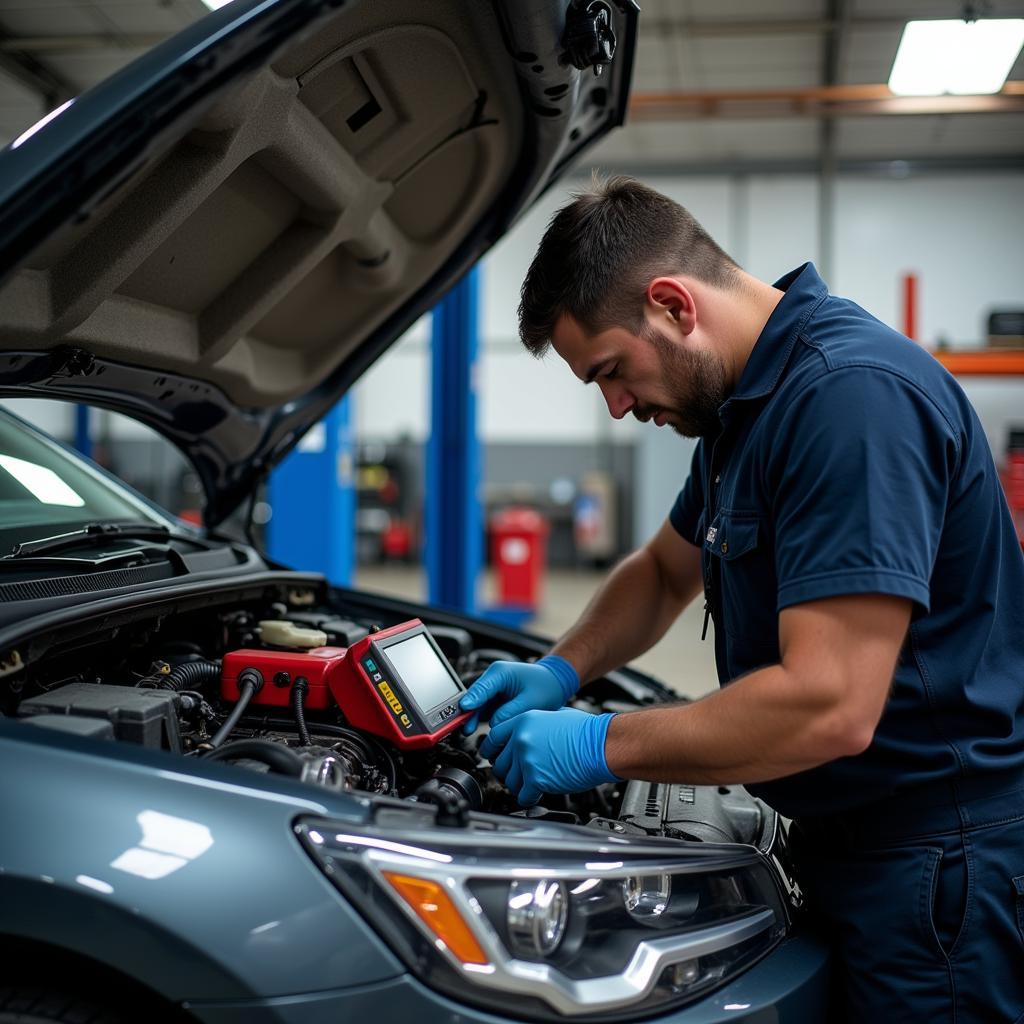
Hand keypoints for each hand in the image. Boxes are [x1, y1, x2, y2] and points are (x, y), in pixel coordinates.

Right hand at [458, 655, 578, 733]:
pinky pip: (482, 709)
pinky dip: (478, 719)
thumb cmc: (545, 687)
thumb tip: (494, 725)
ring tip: (467, 731)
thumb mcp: (530, 701)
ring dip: (472, 717)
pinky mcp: (493, 698)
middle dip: (468, 712)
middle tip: (464, 728)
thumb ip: (510, 712)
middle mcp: (492, 679)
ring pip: (476, 704)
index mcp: (500, 672)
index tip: (464, 710)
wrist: (553, 683)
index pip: (482, 687)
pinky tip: (475, 730)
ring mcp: (492, 688)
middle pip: (474, 697)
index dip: (472, 700)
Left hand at [479, 708, 619, 806]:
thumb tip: (530, 731)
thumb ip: (536, 724)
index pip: (493, 737)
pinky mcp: (536, 779)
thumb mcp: (555, 715)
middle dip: (509, 771)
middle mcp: (521, 739)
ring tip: (532, 784)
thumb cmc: (586, 731)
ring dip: (520, 786)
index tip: (495, 757)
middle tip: (520, 774)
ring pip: (509, 782)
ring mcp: (527, 759)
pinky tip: (538, 794)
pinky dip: (529, 798)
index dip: (493, 750)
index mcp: (524, 721)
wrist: (601, 745)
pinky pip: (523, 796)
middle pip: (499, 763)